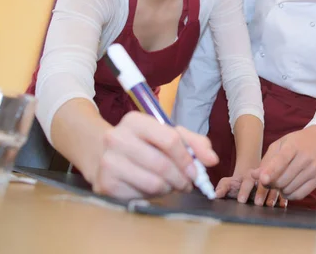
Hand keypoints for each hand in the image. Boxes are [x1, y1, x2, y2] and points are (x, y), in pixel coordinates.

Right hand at [91, 112, 218, 198]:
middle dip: (182, 178)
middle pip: (162, 164)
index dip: (187, 158)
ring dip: (169, 188)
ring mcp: (108, 161)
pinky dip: (153, 195)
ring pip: (153, 183)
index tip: (197, 171)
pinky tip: (152, 188)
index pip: (170, 139)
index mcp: (134, 120)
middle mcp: (116, 138)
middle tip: (188, 184)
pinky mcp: (105, 184)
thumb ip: (195, 143)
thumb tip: (212, 159)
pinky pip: (140, 195)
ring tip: (170, 184)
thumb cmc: (144, 144)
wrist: (103, 155)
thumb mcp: (169, 135)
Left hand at [215, 169, 286, 207]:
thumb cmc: (238, 183)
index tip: (241, 200)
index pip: (247, 181)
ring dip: (272, 196)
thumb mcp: (228, 183)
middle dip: (260, 193)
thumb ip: (222, 187)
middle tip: (257, 204)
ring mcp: (271, 182)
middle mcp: (261, 177)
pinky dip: (283, 198)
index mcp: (249, 175)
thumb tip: (216, 195)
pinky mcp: (279, 187)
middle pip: (262, 183)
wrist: (253, 176)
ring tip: (270, 205)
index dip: (244, 190)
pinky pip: (282, 191)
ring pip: (274, 186)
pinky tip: (283, 204)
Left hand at [251, 126, 315, 200]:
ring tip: (280, 181)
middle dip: (271, 184)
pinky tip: (287, 187)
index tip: (262, 179)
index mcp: (293, 146)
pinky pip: (299, 195)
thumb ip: (266, 161)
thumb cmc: (295, 143)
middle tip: (268, 180)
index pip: (281, 160)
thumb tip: (254, 176)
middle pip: (283, 179)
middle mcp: (305, 157)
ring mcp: (313, 169)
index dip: (271, 171)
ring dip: (280, 190)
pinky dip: (289, 195)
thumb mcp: (279, 145)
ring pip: (289, 189)